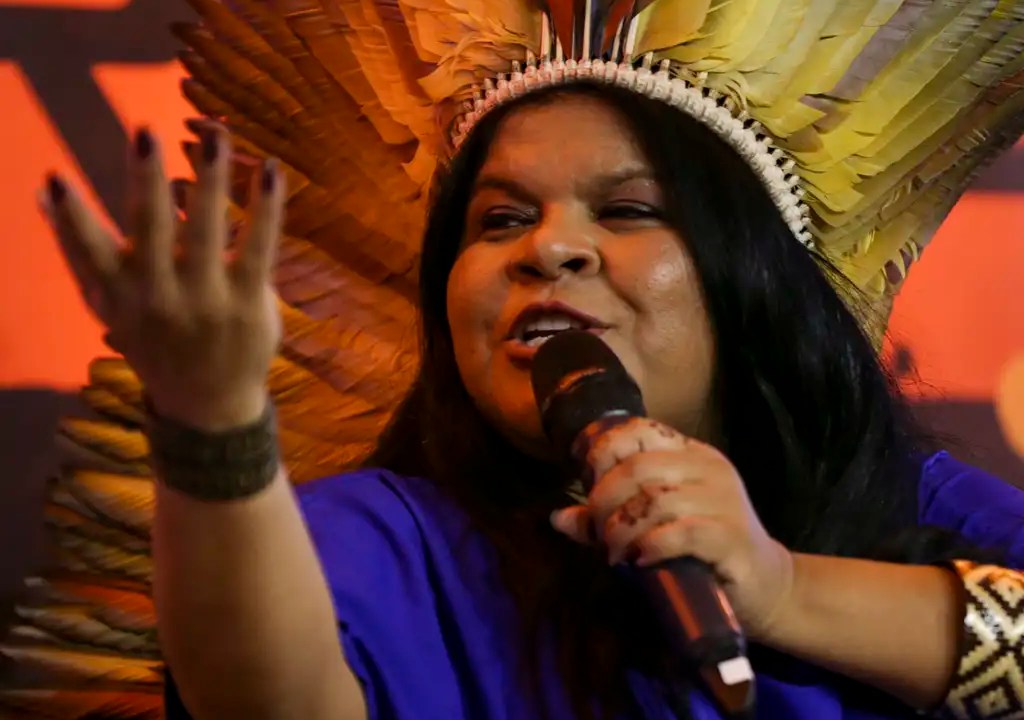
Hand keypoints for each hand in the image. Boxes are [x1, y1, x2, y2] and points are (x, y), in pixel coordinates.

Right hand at [40, 124, 284, 430]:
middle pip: (150, 229)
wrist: (206, 405)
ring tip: (217, 136)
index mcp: (119, 293)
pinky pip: (258, 247)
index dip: (71, 218)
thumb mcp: (107, 303)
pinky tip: (270, 170)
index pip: (88, 250)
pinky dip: (266, 208)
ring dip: (211, 181)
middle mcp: (160, 295)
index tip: (56, 178)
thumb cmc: (154, 341)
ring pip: (206, 230)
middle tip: (145, 133)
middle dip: (146, 181)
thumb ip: (76, 248)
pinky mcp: (249, 302)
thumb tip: (41, 191)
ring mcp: (207, 299)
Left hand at [550, 417, 793, 639]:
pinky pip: (682, 532)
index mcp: (690, 454)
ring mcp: (724, 501)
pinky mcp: (731, 537)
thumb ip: (609, 516)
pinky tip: (641, 559)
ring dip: (622, 529)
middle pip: (638, 468)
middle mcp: (709, 468)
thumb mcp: (653, 525)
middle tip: (597, 532)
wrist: (765, 585)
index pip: (639, 430)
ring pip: (655, 501)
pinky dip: (652, 545)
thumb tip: (557, 518)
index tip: (589, 486)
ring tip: (615, 552)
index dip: (604, 453)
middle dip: (604, 500)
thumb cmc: (702, 550)